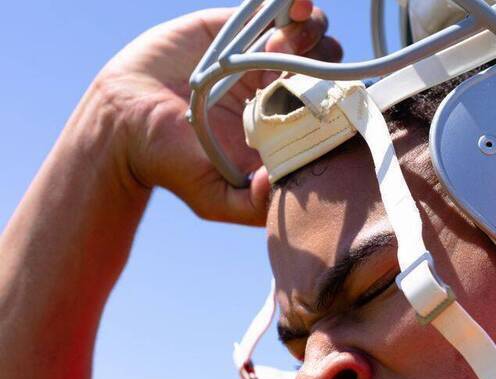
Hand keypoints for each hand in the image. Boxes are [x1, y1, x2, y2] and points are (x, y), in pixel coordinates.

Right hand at [96, 0, 341, 224]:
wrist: (122, 121)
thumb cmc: (172, 164)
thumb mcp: (216, 198)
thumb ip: (254, 204)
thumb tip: (285, 183)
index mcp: (288, 126)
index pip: (332, 108)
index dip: (335, 99)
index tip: (313, 100)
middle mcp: (282, 91)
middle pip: (330, 67)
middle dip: (322, 64)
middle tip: (289, 73)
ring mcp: (262, 57)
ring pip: (312, 36)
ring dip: (308, 34)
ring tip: (278, 47)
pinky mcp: (237, 28)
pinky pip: (278, 10)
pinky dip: (294, 6)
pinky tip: (294, 7)